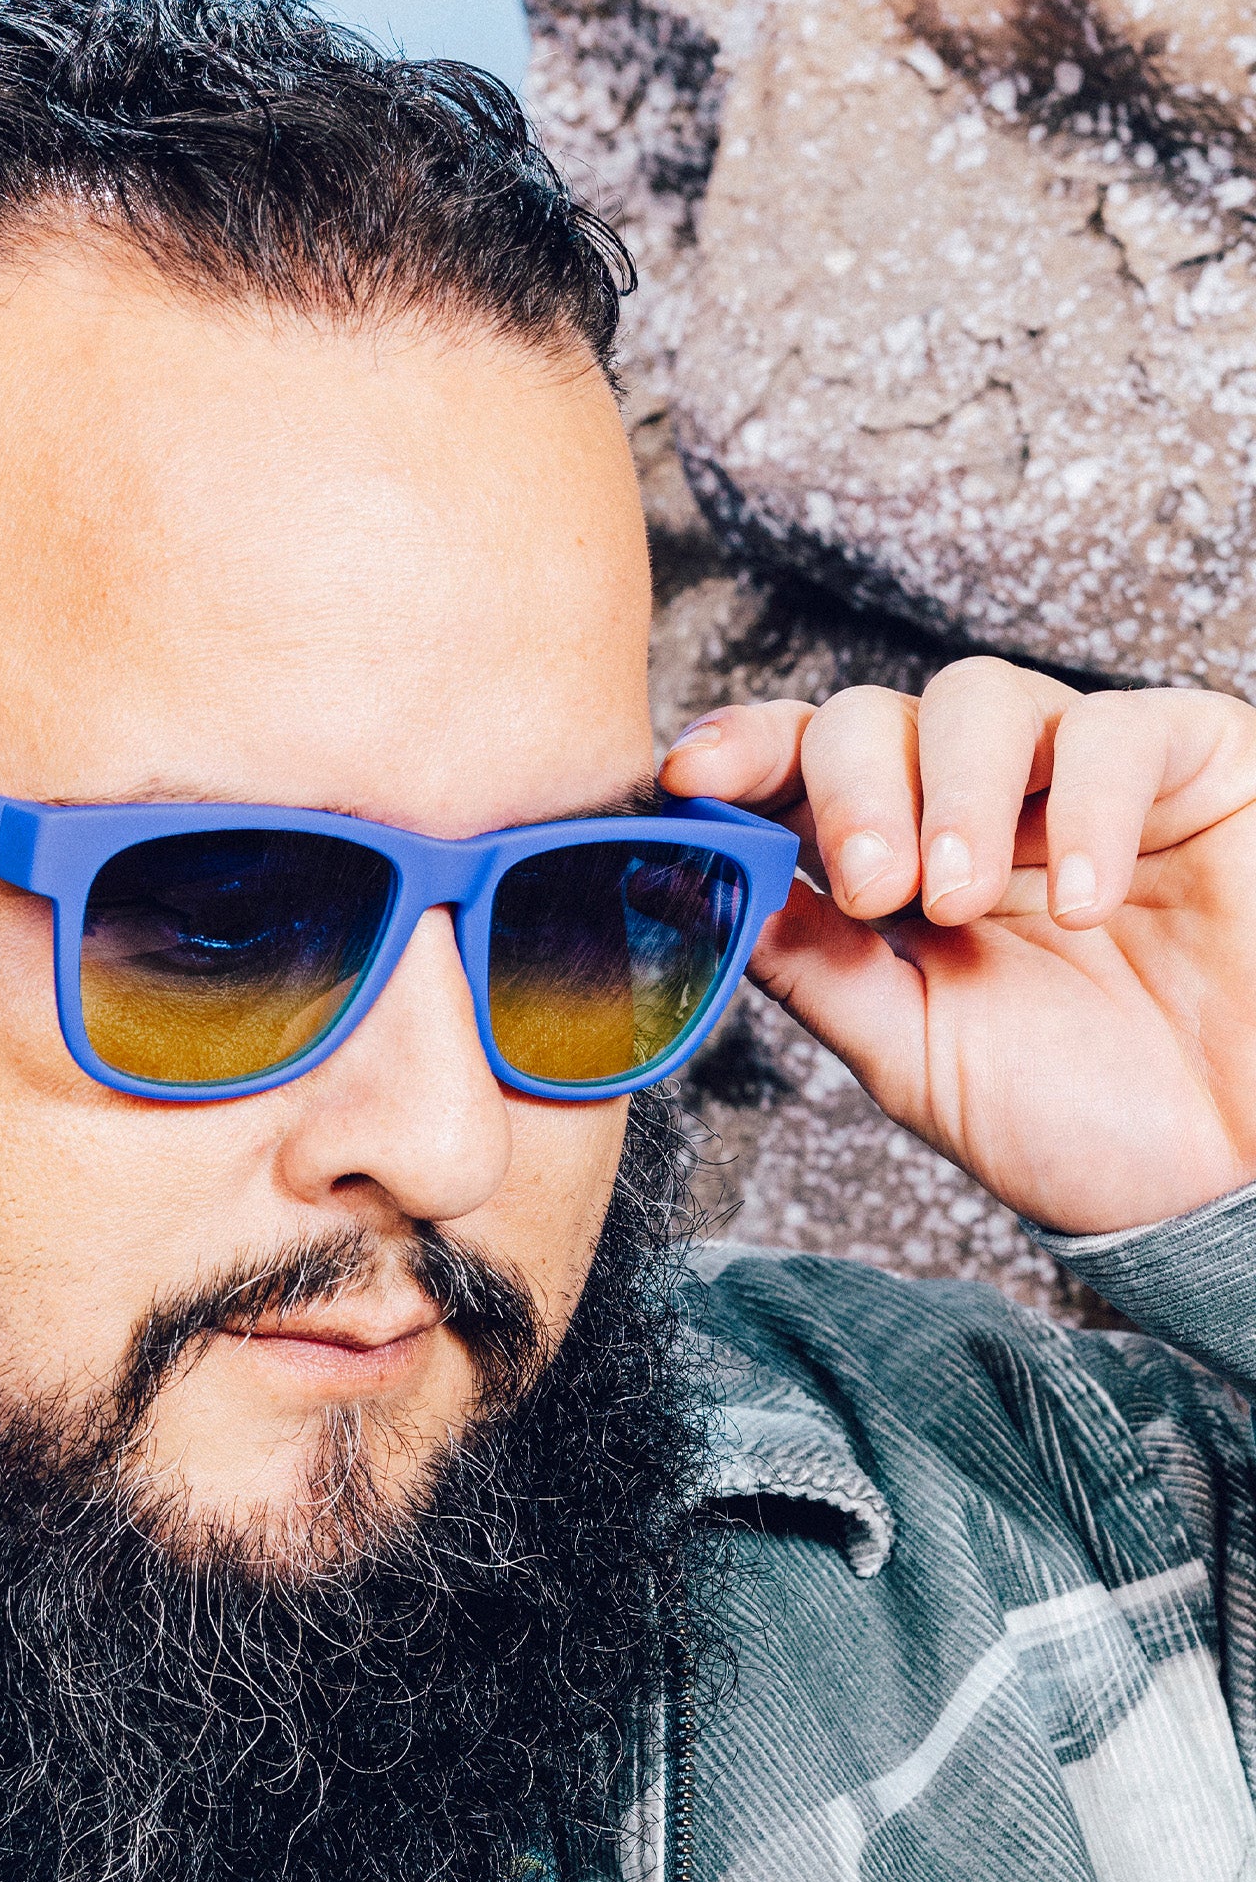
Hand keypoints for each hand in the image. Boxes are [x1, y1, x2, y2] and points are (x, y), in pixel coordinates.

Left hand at [659, 657, 1255, 1235]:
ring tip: (965, 899)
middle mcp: (976, 806)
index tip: (688, 776)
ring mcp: (1081, 780)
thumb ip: (805, 963)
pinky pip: (1122, 730)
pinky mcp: (1198, 766)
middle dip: (851, 789)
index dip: (740, 751)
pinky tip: (1087, 905)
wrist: (1227, 1184)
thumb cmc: (1077, 1121)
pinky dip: (1090, 807)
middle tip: (873, 886)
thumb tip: (680, 887)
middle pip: (870, 716)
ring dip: (954, 793)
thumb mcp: (907, 1048)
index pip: (796, 769)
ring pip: (978, 696)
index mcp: (892, 864)